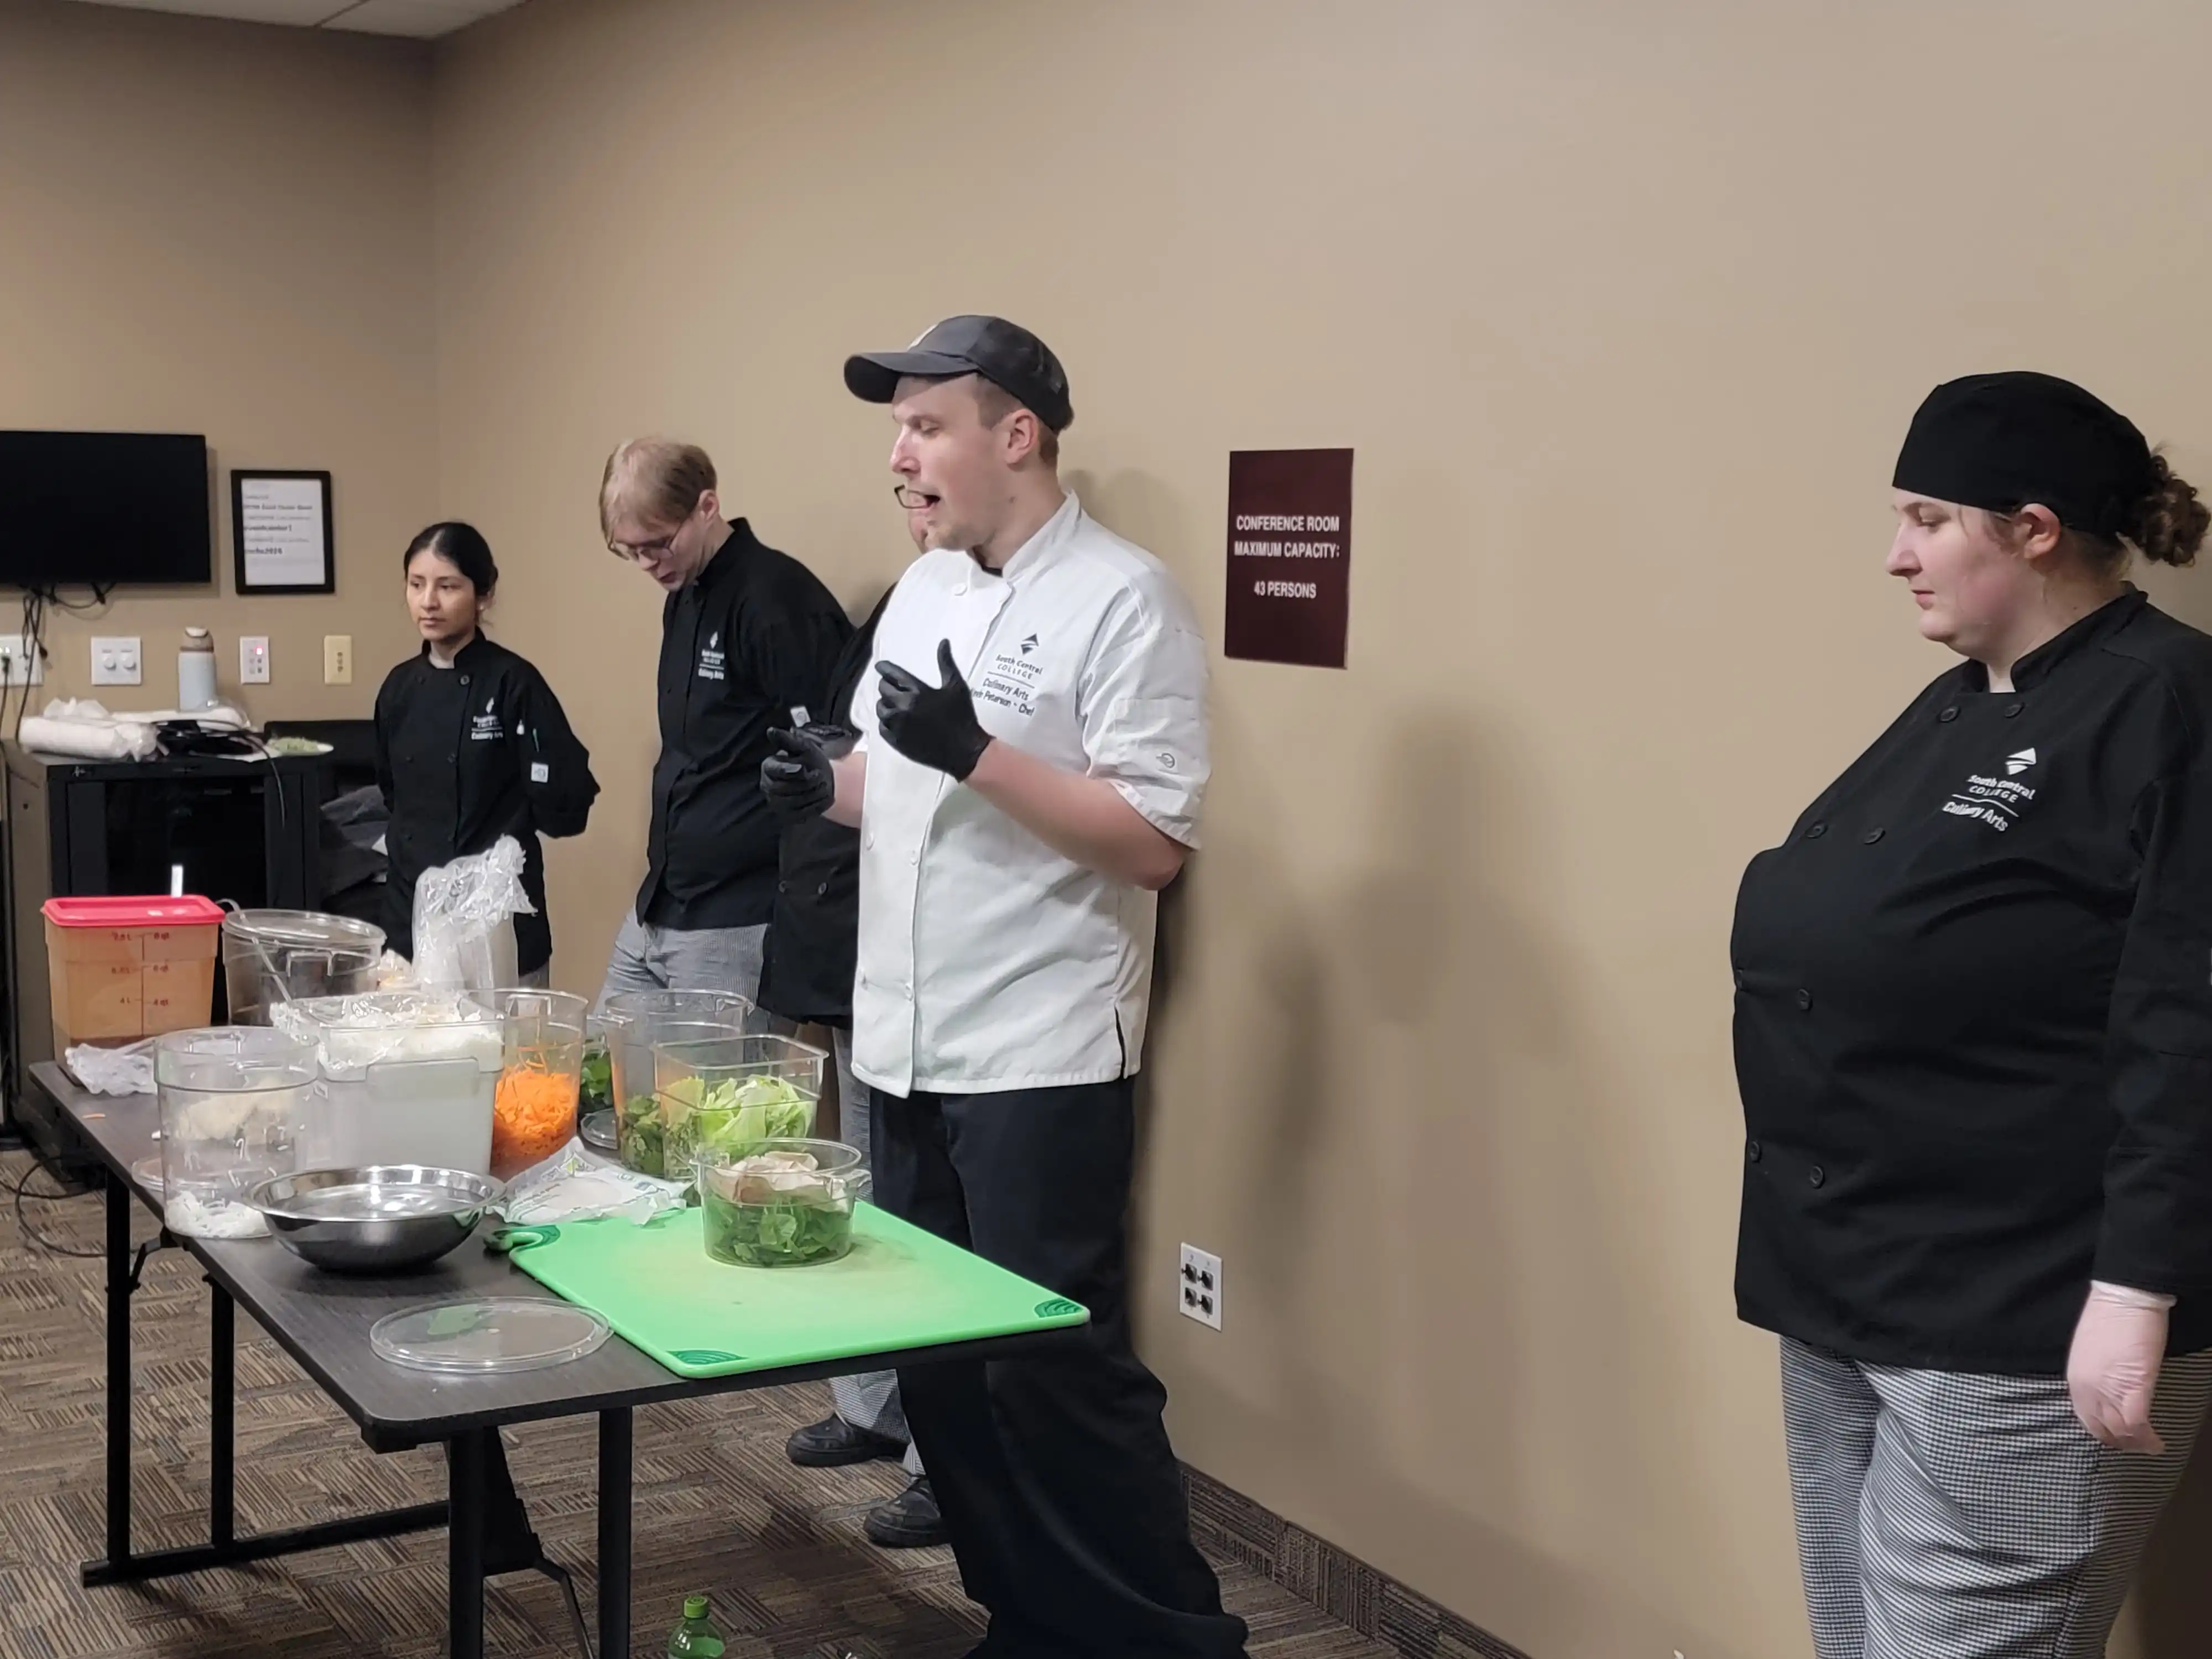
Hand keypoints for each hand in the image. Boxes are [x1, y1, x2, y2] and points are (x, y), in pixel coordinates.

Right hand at [760, 727, 834, 822]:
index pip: (775, 771)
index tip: (803, 768)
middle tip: (820, 775)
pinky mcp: (789, 816)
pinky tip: (823, 796)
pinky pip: (803, 813)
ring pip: (795, 802)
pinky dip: (816, 805)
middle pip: (784, 788)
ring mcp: (777, 804)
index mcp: (768, 768)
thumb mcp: (803, 747)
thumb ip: (787, 740)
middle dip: (806, 782)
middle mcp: (768, 787)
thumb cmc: (810, 760)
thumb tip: (771, 731)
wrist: (822, 778)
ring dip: (813, 793)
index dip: (790, 771)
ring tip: (824, 784)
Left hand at [876, 641, 991, 780]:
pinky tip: (893, 721)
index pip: (892, 674)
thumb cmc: (963, 716)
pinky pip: (882, 727)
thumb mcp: (957, 686)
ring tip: (892, 704)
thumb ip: (946, 663)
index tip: (879, 666)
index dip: (884, 668)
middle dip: (886, 686)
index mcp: (917, 691)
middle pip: (883, 690)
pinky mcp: (897, 742)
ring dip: (885, 704)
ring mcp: (898, 726)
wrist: (965, 750)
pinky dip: (886, 722)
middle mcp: (903, 707)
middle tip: (891, 687)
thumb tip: (943, 641)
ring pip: (881, 709)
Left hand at [2067, 1282, 2171, 1453]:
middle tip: (2134, 1445)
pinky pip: (2137, 1424)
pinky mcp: (2133, 1388)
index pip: (2085, 1416)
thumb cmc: (2109, 1318)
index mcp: (2075, 1378)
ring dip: (2135, 1443)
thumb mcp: (2089, 1351)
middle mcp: (2086, 1389)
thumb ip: (2093, 1373)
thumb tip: (2107, 1386)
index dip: (2101, 1431)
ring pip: (2120, 1431)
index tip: (2115, 1436)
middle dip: (2118, 1441)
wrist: (2123, 1300)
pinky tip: (2158, 1443)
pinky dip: (2147, 1438)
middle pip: (2100, 1428)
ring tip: (2148, 1446)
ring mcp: (2107, 1391)